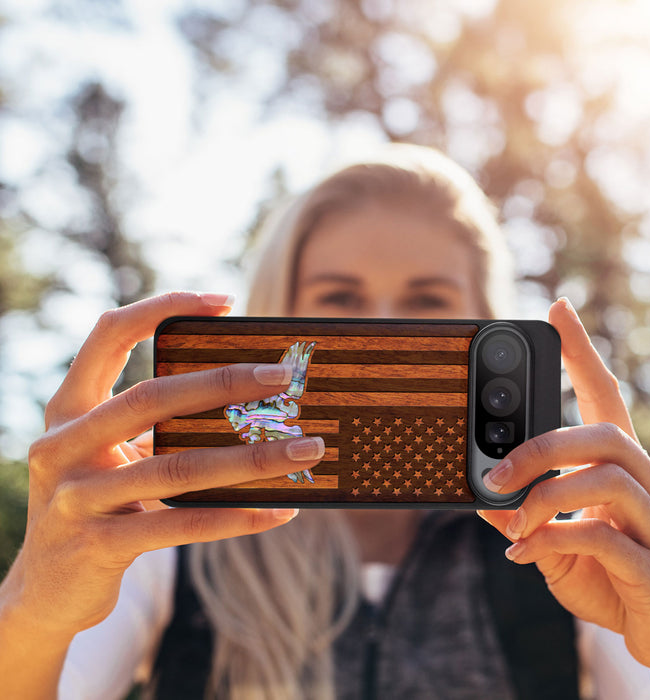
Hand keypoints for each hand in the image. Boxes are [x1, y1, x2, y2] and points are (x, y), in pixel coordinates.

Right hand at [2, 292, 324, 640]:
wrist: (46, 590)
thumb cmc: (97, 504)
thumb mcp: (111, 455)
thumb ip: (155, 427)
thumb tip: (248, 402)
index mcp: (69, 410)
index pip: (109, 335)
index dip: (162, 307)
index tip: (224, 301)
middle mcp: (63, 445)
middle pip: (152, 397)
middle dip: (224, 382)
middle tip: (283, 376)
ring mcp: (76, 498)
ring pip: (178, 468)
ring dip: (253, 458)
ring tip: (306, 449)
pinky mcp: (99, 546)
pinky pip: (183, 525)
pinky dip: (238, 517)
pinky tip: (281, 510)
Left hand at [478, 298, 649, 689]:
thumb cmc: (609, 576)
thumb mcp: (553, 540)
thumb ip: (522, 515)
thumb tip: (481, 496)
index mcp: (622, 468)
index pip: (605, 395)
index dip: (582, 352)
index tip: (558, 309)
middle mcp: (649, 484)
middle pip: (603, 434)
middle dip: (541, 447)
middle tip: (495, 473)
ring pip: (606, 479)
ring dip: (544, 497)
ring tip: (512, 522)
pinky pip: (603, 537)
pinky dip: (553, 540)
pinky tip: (524, 555)